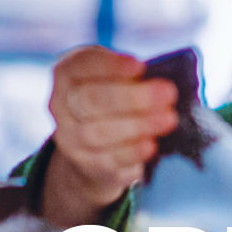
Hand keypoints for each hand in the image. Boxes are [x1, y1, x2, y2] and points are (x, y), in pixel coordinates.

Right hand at [43, 45, 178, 225]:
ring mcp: (70, 139)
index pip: (81, 65)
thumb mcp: (122, 79)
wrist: (98, 149)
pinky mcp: (87, 166)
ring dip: (137, 126)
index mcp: (68, 74)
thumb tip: (170, 78)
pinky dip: (132, 153)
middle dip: (133, 97)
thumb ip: (137, 76)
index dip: (110, 65)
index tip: (140, 66)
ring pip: (97, 133)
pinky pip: (107, 162)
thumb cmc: (118, 101)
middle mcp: (61, 106)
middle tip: (169, 93)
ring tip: (169, 119)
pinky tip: (152, 146)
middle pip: (90, 100)